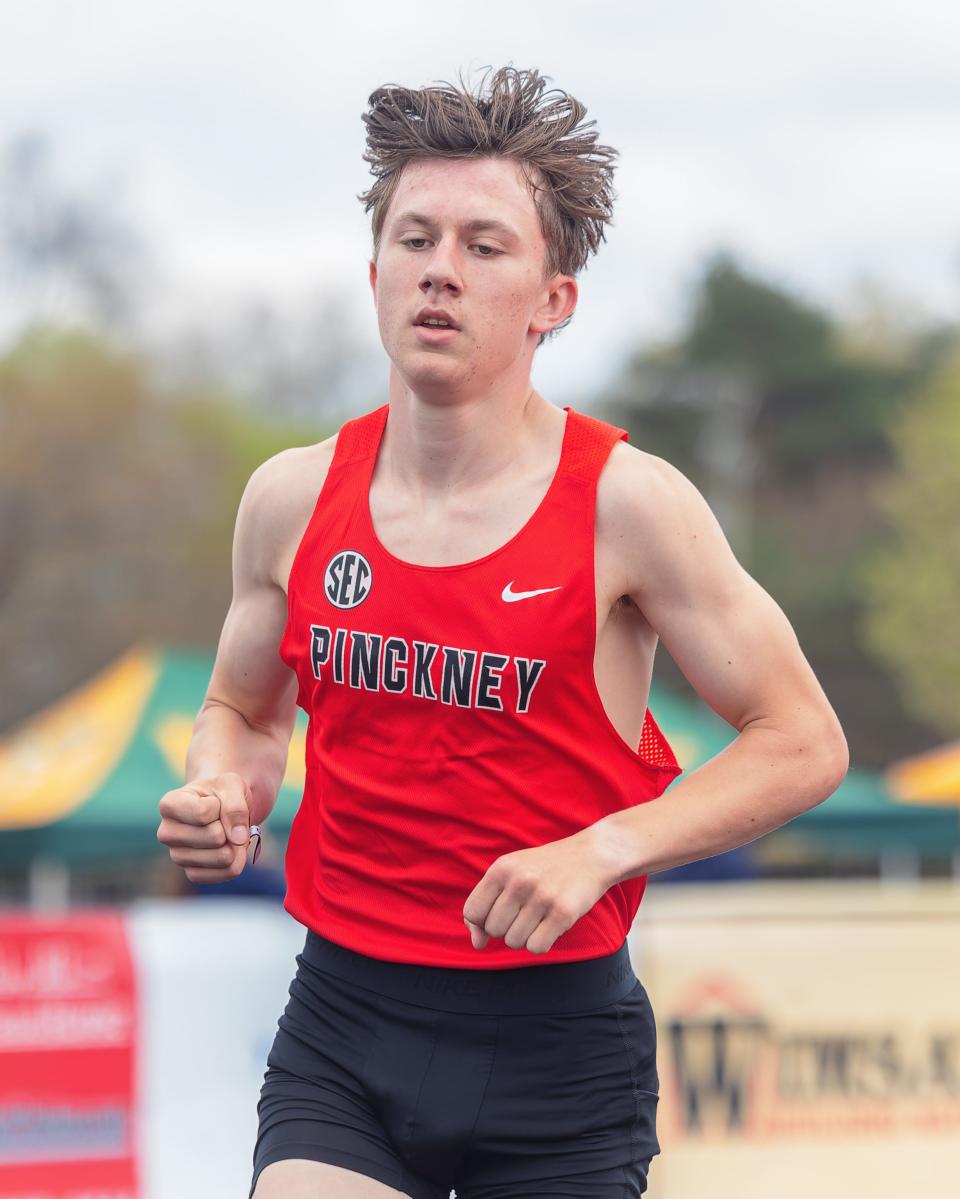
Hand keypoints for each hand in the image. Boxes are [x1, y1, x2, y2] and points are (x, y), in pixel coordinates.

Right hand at [157, 772, 253, 883]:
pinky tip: (229, 848)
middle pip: (214, 837)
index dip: (220, 806)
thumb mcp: (232, 785)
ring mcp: (177, 856)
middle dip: (230, 826)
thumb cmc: (221, 792)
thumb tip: (238, 839)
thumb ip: (236, 806)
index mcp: (168, 805)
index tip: (215, 801)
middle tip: (223, 818)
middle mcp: (166, 833)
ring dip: (236, 844)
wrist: (221, 805)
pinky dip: (237, 860)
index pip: (203, 813)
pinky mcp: (192, 873)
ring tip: (227, 832)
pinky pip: (224, 873)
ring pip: (222, 858)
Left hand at [462, 831, 611, 955]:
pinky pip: (536, 948)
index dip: (482, 921)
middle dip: (506, 928)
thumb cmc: (545, 868)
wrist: (590, 856)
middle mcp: (519, 881)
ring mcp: (541, 897)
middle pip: (493, 930)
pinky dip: (542, 943)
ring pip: (513, 942)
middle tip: (525, 912)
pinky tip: (550, 926)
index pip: (472, 913)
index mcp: (501, 869)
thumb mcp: (510, 873)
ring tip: (539, 917)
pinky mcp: (563, 913)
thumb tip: (477, 944)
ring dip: (525, 936)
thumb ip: (486, 904)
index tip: (500, 914)